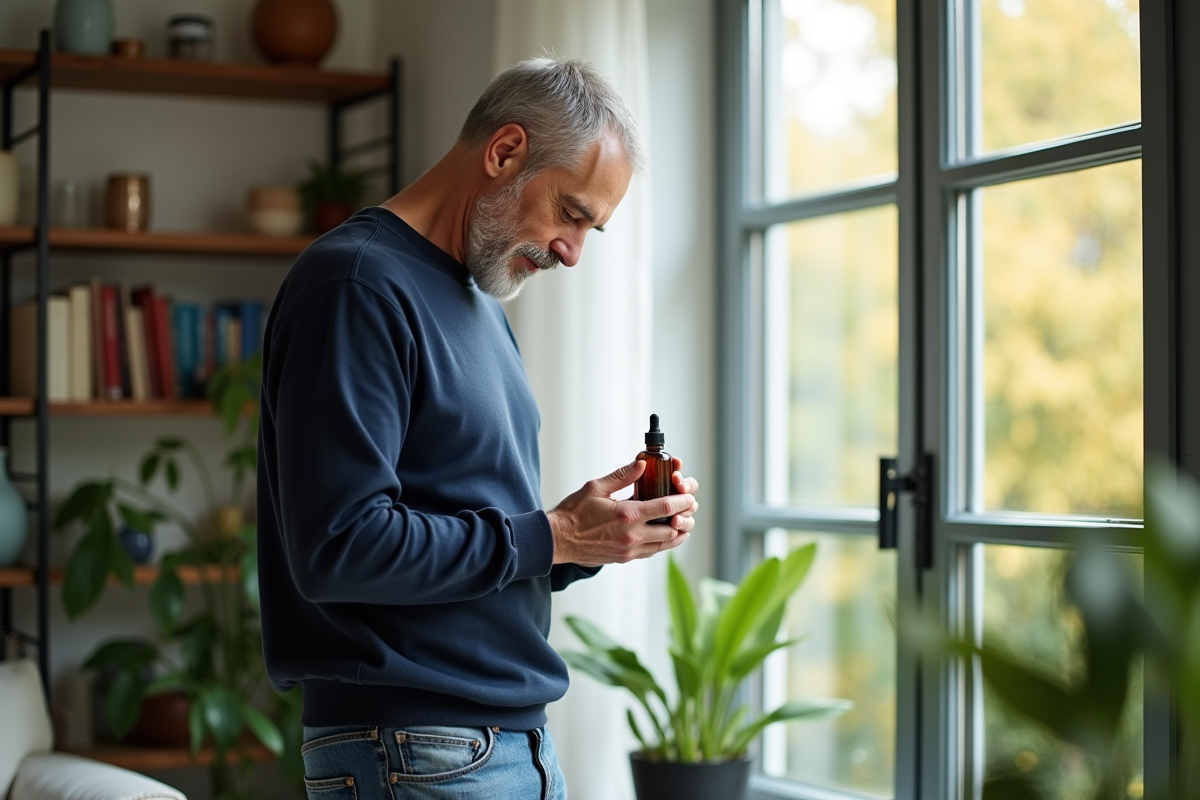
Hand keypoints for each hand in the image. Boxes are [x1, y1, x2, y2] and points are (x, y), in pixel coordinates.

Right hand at [548, 460, 698, 565]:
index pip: (666, 507)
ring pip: (665, 544)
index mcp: (627, 514)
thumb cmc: (573, 512)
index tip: (689, 496)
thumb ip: (622, 475)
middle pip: (672, 529)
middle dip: (685, 518)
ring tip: (683, 523)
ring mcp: (630, 550)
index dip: (682, 500)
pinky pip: (652, 552)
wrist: (558, 540)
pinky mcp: (625, 559)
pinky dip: (663, 543)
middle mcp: (632, 535)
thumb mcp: (596, 487)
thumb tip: (642, 464)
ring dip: (678, 534)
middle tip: (689, 509)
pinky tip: (664, 535)